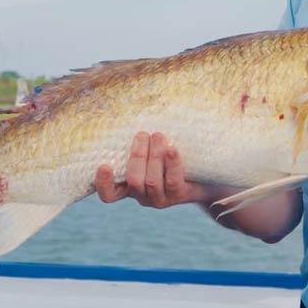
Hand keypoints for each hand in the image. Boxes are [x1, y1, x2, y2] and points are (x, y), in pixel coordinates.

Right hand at [94, 131, 212, 207]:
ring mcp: (161, 198)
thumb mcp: (152, 149)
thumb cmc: (170, 154)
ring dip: (154, 157)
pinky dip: (172, 164)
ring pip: (152, 182)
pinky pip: (173, 181)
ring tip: (158, 136)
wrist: (203, 172)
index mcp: (129, 186)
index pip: (110, 194)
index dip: (103, 183)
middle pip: (133, 181)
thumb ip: (141, 140)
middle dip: (137, 156)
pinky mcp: (178, 196)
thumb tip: (135, 108)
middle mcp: (142, 195)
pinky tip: (172, 149)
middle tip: (142, 135)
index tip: (104, 165)